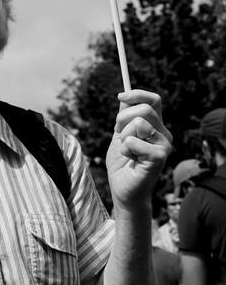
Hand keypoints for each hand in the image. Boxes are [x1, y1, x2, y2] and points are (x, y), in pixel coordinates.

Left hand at [105, 89, 171, 211]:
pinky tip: (131, 160)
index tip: (120, 97)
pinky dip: (126, 150)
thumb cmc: (122, 163)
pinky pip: (133, 141)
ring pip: (137, 124)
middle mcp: (164, 133)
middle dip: (122, 119)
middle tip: (119, 135)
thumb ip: (124, 117)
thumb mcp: (120, 135)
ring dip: (123, 138)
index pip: (154, 100)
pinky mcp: (160, 156)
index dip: (137, 95)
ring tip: (128, 151)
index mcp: (156, 125)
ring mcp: (164, 145)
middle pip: (143, 109)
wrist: (123, 189)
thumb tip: (124, 96)